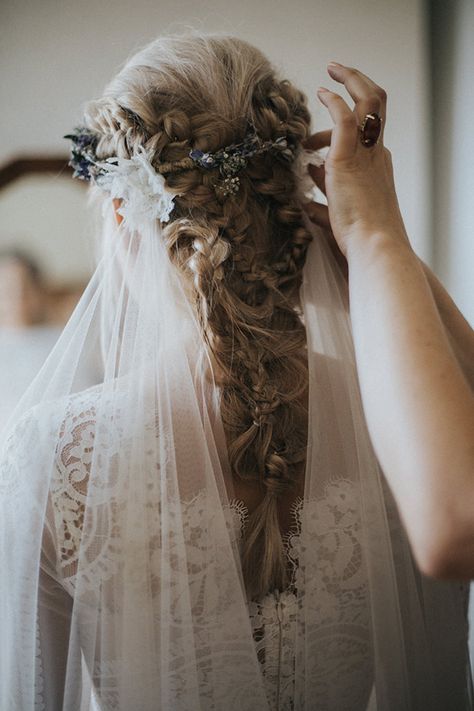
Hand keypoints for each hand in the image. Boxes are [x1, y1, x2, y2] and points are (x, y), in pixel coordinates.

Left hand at [303, 63, 407, 257]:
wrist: (374, 246)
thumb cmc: (359, 238)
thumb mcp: (338, 213)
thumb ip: (324, 198)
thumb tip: (309, 187)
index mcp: (376, 168)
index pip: (363, 135)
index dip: (335, 133)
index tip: (312, 146)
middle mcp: (376, 155)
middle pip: (377, 106)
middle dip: (358, 83)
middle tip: (337, 71)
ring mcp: (366, 154)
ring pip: (369, 101)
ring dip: (351, 79)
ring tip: (330, 73)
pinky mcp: (349, 158)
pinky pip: (345, 117)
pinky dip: (334, 100)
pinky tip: (321, 92)